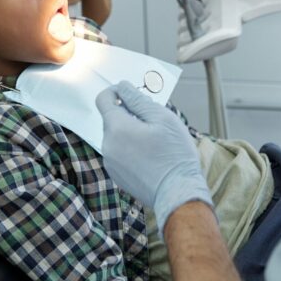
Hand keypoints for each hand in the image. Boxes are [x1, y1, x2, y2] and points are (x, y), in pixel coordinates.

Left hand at [96, 81, 212, 237]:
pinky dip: (131, 148)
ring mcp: (110, 162)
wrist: (178, 193)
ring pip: (116, 136)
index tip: (132, 93)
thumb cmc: (174, 154)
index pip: (103, 99)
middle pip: (111, 118)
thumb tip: (122, 86)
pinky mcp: (117, 175)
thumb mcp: (161, 118)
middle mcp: (107, 145)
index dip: (116, 91)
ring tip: (155, 139)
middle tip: (153, 119)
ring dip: (130, 131)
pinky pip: (119, 152)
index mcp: (116, 128)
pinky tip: (151, 154)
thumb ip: (137, 99)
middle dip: (128, 113)